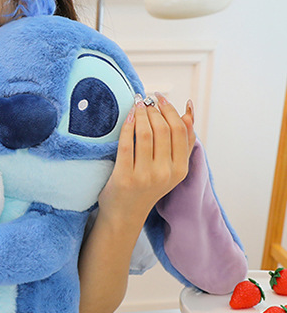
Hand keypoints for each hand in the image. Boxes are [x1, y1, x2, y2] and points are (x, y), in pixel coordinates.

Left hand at [98, 93, 194, 224]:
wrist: (126, 214)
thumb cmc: (147, 186)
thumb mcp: (170, 168)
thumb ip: (180, 143)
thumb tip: (188, 111)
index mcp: (180, 169)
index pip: (181, 131)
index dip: (170, 110)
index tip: (160, 98)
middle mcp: (166, 173)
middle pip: (164, 130)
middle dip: (154, 110)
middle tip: (145, 100)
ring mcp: (145, 176)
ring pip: (145, 134)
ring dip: (140, 114)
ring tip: (136, 106)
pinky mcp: (125, 177)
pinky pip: (126, 144)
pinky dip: (126, 127)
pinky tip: (126, 118)